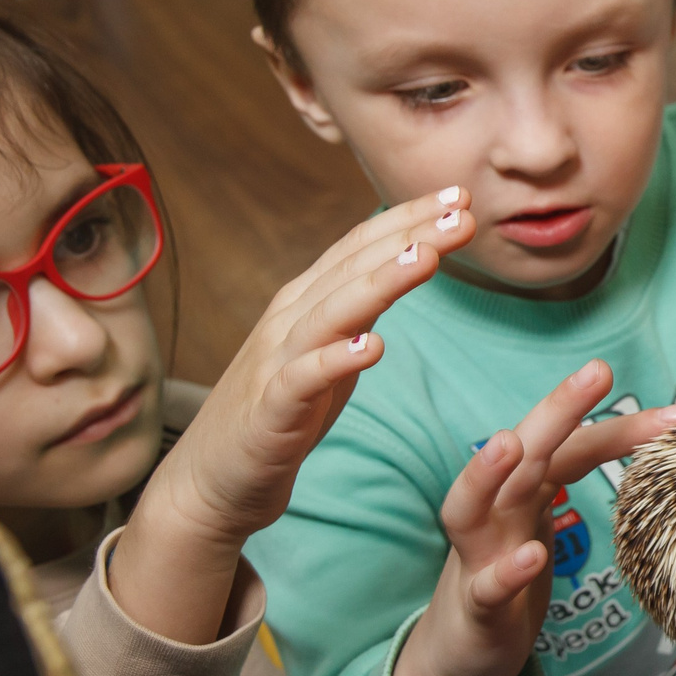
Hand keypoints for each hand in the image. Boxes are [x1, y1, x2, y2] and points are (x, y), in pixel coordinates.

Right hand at [113, 189, 474, 644]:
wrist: (213, 481)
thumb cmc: (281, 412)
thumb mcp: (330, 348)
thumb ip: (361, 306)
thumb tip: (409, 260)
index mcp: (307, 302)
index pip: (362, 246)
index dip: (409, 218)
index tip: (461, 195)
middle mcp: (290, 321)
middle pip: (355, 267)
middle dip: (410, 235)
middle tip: (462, 212)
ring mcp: (277, 363)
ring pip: (333, 312)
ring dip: (380, 282)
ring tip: (426, 257)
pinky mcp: (270, 411)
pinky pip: (304, 380)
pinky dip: (335, 360)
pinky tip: (372, 347)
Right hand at [393, 359, 675, 675]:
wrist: (458, 656)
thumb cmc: (509, 576)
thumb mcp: (543, 522)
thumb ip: (576, 481)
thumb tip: (655, 445)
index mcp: (520, 489)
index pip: (572, 446)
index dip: (618, 426)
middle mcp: (494, 511)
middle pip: (524, 451)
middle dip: (555, 409)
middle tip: (598, 370)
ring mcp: (477, 557)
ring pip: (476, 505)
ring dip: (492, 472)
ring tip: (514, 444)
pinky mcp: (475, 608)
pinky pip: (487, 586)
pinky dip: (506, 570)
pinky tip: (529, 557)